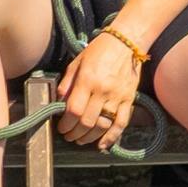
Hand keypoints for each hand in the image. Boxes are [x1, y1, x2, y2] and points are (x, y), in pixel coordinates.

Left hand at [56, 29, 142, 148]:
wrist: (126, 41)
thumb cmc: (99, 50)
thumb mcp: (76, 62)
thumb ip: (67, 83)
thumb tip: (59, 103)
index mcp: (87, 80)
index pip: (74, 110)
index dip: (65, 124)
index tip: (61, 128)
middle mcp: (103, 90)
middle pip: (87, 121)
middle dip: (74, 133)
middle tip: (68, 135)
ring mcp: (117, 96)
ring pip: (102, 125)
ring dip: (89, 137)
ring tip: (80, 139)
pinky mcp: (129, 99)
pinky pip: (121, 123)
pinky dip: (112, 137)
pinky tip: (102, 144)